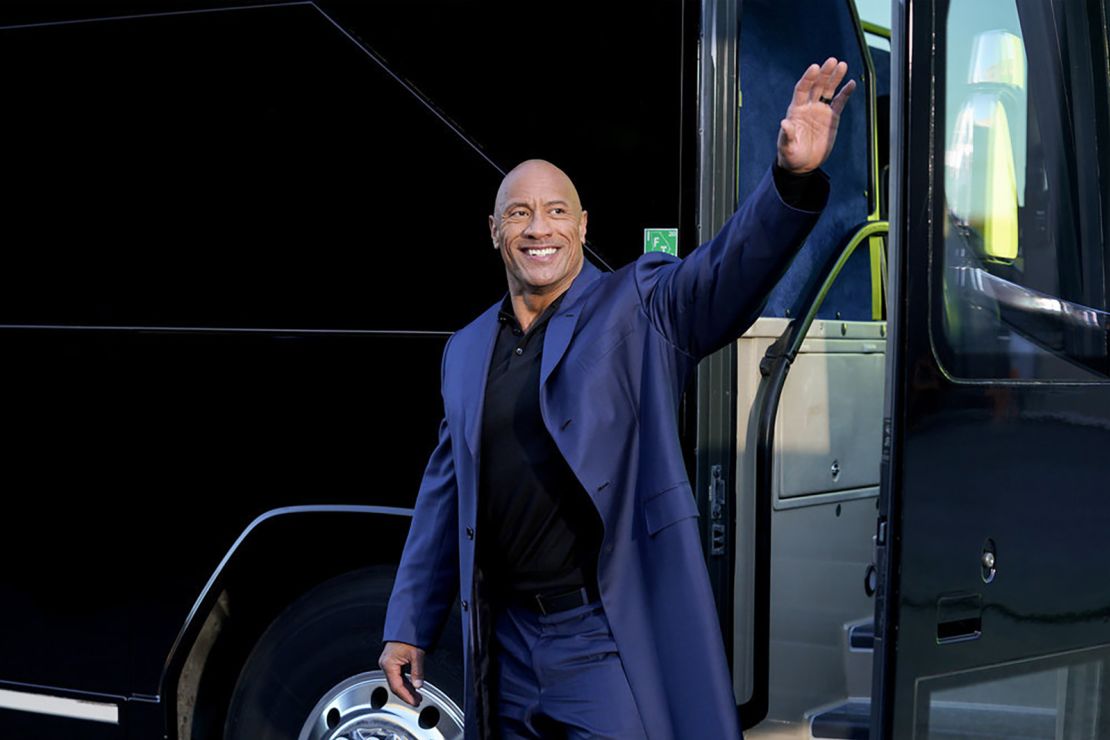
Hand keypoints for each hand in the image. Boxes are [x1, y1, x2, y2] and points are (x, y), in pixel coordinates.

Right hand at [378, 641, 425, 705]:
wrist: (406, 624)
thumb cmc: (408, 635)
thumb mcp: (416, 654)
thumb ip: (417, 671)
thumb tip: (418, 685)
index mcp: (388, 664)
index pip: (396, 686)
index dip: (406, 696)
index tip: (414, 702)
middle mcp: (385, 664)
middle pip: (395, 685)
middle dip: (407, 694)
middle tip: (417, 701)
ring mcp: (388, 663)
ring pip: (396, 681)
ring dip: (407, 689)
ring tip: (417, 696)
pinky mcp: (391, 661)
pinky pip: (397, 675)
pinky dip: (405, 682)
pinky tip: (412, 686)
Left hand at [777, 57, 856, 173]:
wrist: (802, 165)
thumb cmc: (790, 156)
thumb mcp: (787, 147)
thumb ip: (787, 135)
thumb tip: (785, 123)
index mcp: (796, 110)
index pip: (802, 89)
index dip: (808, 78)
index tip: (815, 68)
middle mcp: (808, 107)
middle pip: (817, 85)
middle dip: (824, 73)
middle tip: (832, 61)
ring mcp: (820, 111)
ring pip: (829, 90)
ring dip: (835, 78)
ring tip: (842, 65)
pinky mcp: (831, 118)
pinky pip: (839, 102)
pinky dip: (845, 93)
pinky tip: (851, 83)